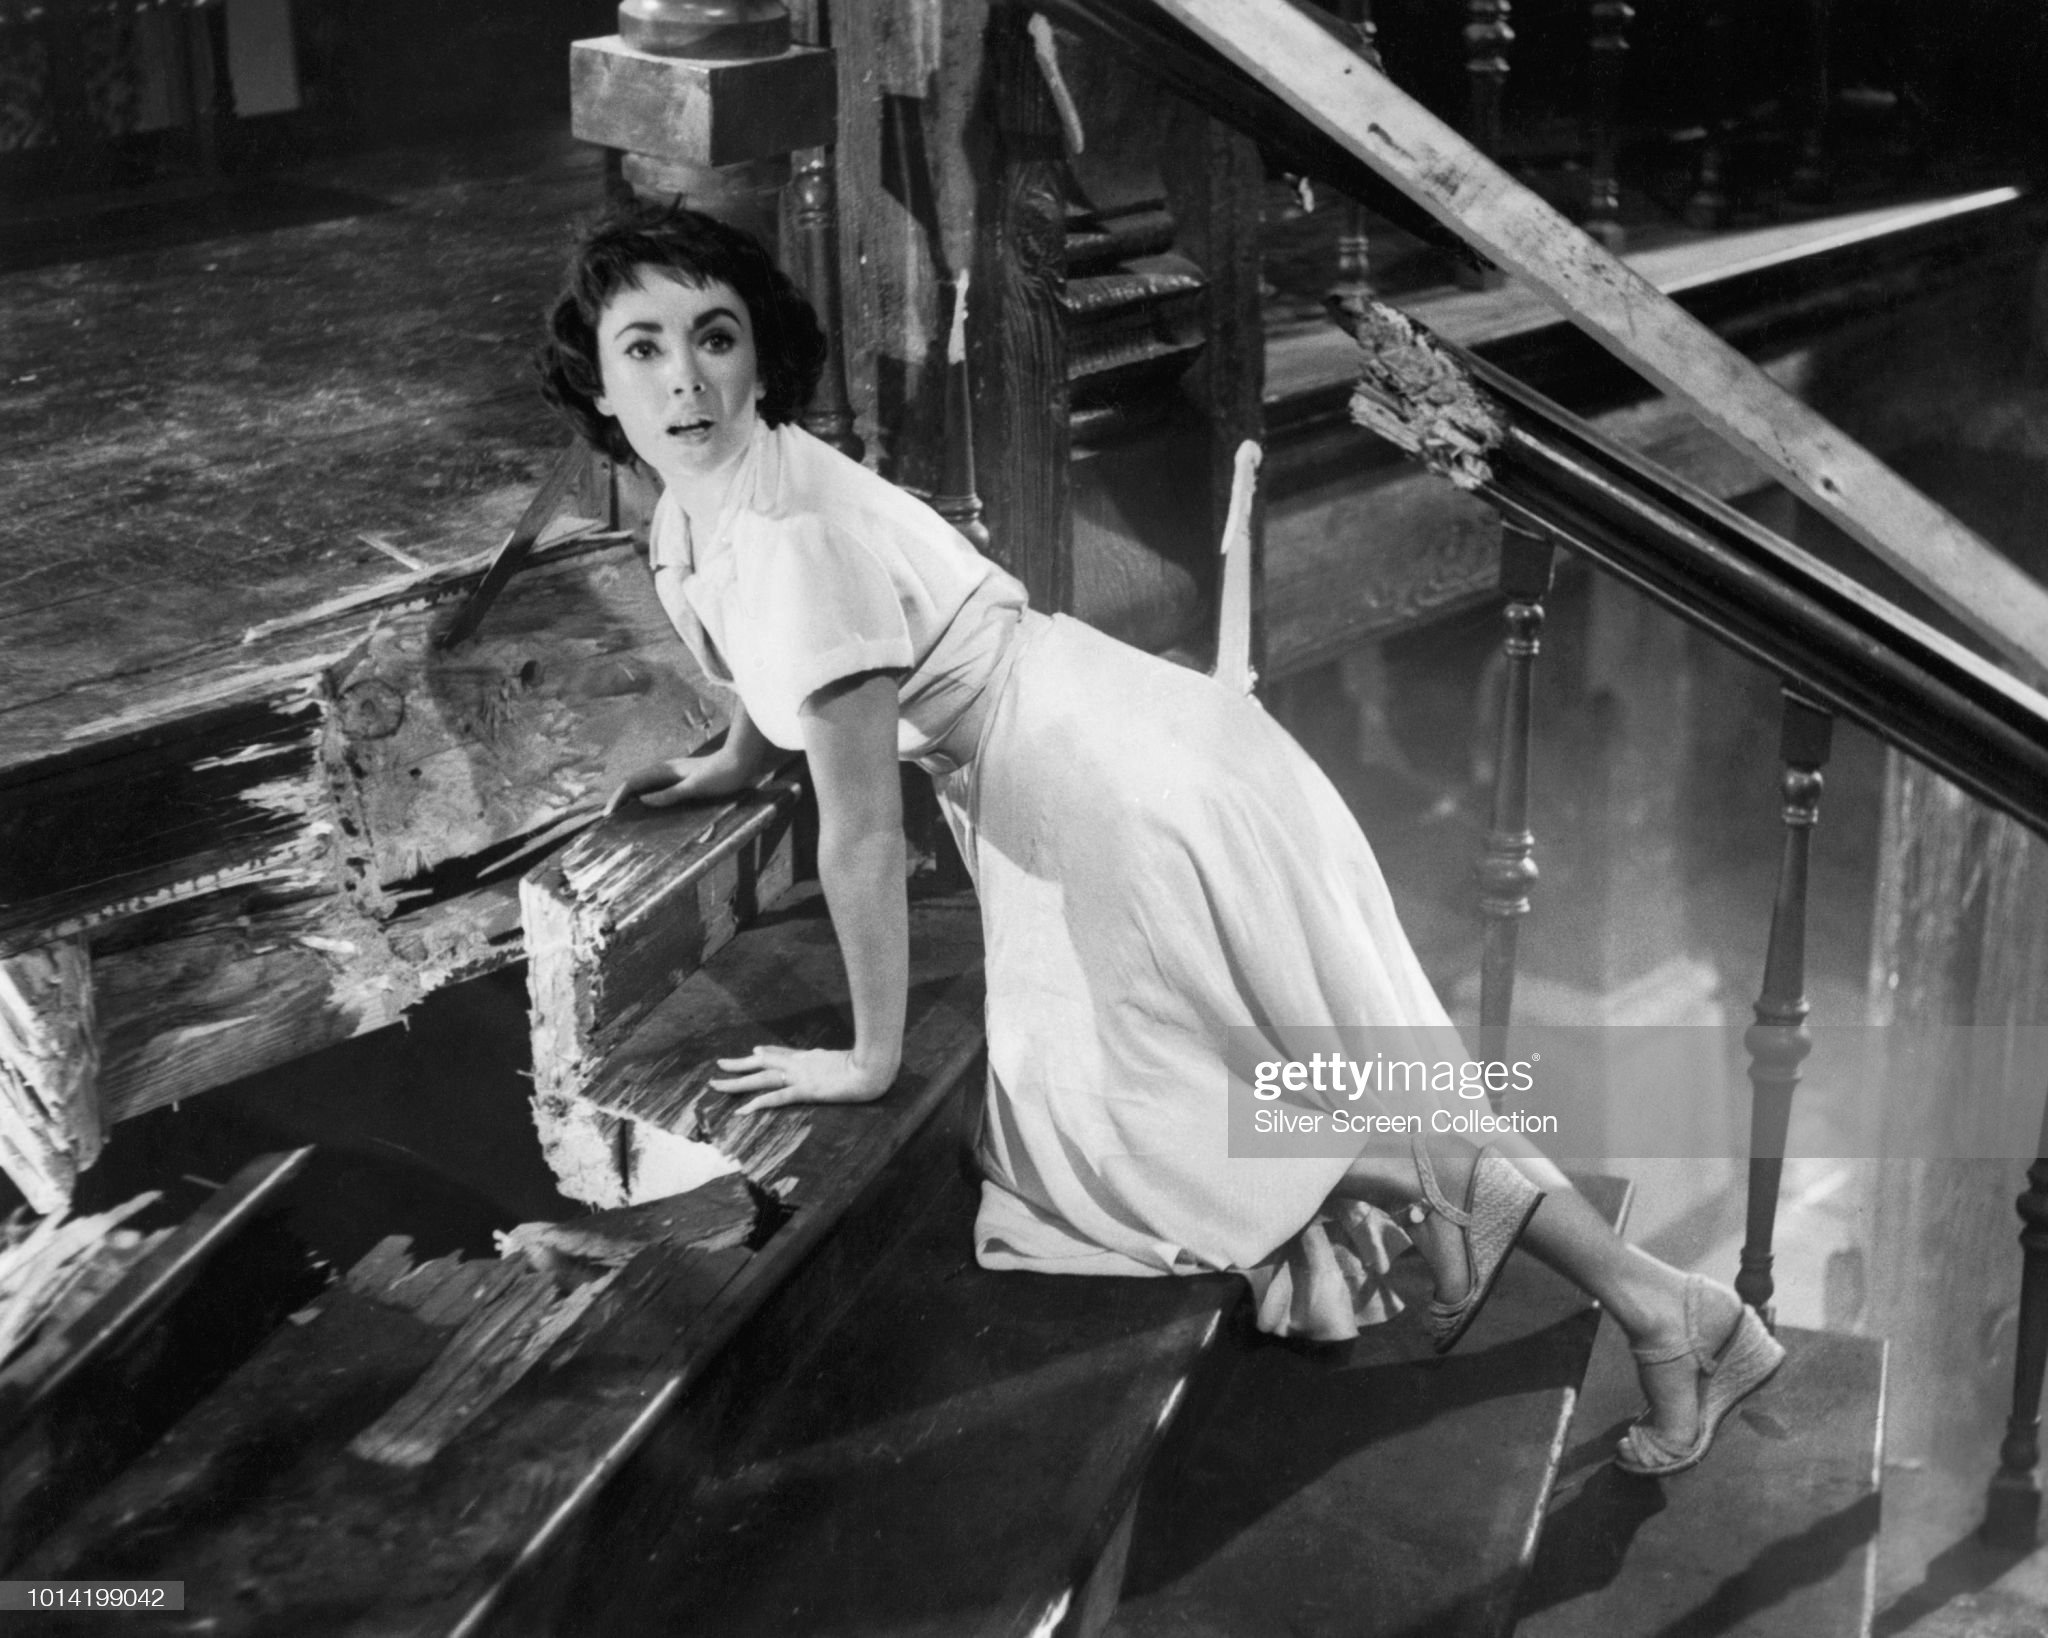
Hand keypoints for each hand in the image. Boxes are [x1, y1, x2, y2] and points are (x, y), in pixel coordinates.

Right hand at [604, 752, 745, 814]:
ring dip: (632, 798)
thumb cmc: (721, 775)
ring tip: (623, 814)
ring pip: (645, 784)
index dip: (618, 798)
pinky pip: (657, 788)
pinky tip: (649, 808)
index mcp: (665, 771)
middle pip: (635, 783)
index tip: (608, 814)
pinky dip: (647, 797)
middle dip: (620, 798)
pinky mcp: (683, 779)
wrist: (741, 761)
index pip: (633, 783)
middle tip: (609, 817)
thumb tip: (643, 800)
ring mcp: (674, 774)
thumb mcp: (695, 787)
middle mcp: (666, 770)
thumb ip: (670, 794)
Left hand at [711, 1046, 895, 1113]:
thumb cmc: (868, 1064)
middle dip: (739, 1065)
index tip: (752, 1052)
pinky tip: (742, 1110)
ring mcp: (801, 1076)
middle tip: (719, 1066)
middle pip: (763, 1063)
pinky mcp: (806, 1091)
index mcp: (811, 1057)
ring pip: (761, 1079)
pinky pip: (776, 1098)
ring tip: (716, 1085)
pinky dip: (757, 1103)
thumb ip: (830, 1058)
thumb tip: (822, 1056)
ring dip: (737, 1083)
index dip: (765, 1053)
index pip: (782, 1053)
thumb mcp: (846, 1058)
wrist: (875, 1067)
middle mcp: (800, 1064)